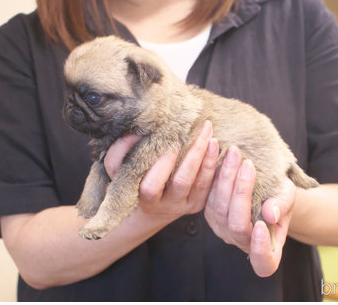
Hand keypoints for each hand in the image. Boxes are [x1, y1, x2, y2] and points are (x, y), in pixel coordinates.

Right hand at [104, 121, 219, 221]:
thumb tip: (135, 131)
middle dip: (193, 155)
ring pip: (200, 183)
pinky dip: (215, 166)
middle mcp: (167, 205)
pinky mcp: (199, 203)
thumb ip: (120, 151)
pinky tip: (218, 147)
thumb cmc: (133, 181)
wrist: (150, 207)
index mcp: (145, 198)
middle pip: (182, 182)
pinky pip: (211, 185)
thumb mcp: (118, 169)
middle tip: (202, 130)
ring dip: (208, 158)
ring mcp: (185, 205)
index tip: (171, 143)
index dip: (161, 166)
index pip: (151, 185)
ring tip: (212, 135)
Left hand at [204, 146, 296, 276]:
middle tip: (247, 164)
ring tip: (234, 153)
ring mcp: (222, 229)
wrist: (266, 186)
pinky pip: (208, 196)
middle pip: (237, 224)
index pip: (263, 262)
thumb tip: (270, 214)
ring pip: (219, 208)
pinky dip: (213, 174)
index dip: (261, 248)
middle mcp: (241, 243)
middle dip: (242, 192)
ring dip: (226, 178)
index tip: (263, 225)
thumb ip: (282, 206)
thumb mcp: (288, 197)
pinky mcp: (209, 212)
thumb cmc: (281, 196)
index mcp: (267, 250)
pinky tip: (218, 153)